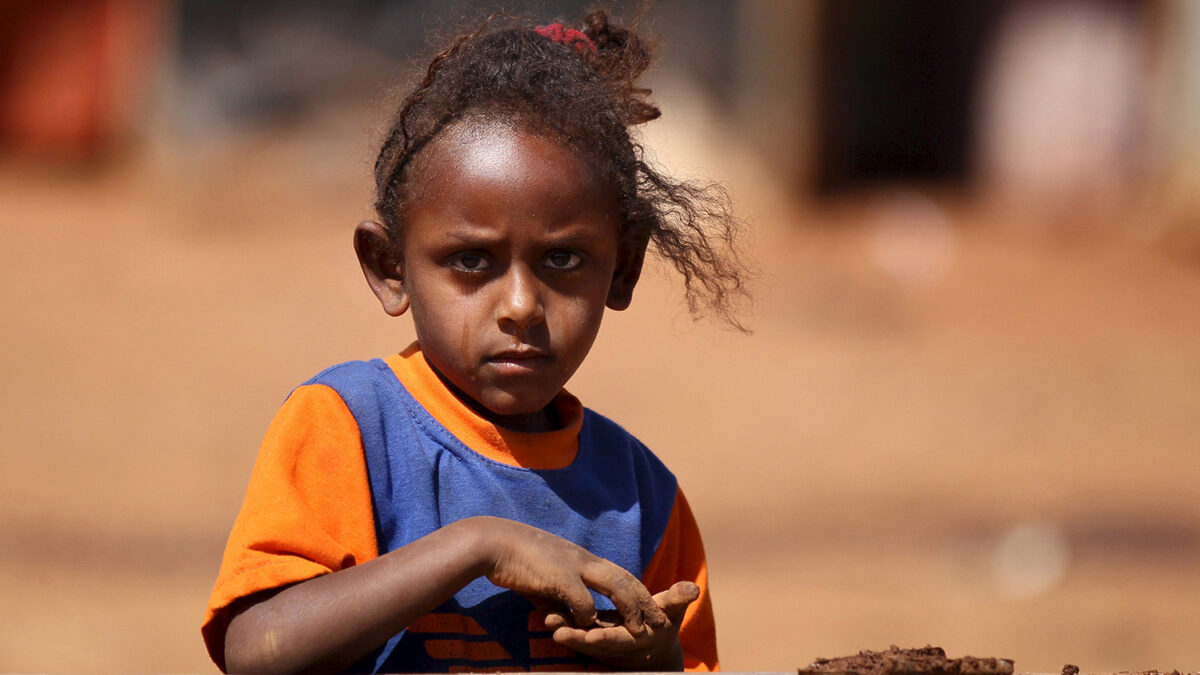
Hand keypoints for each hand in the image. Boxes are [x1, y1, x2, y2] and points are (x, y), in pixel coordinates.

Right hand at [476, 517, 666, 635]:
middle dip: (645, 600)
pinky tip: (589, 630)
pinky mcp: (560, 578)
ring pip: (615, 587)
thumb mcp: (541, 579)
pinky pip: (584, 602)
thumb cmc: (513, 559)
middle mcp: (584, 559)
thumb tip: (559, 617)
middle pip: (625, 578)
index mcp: (581, 558)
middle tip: (659, 620)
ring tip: (639, 630)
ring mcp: (574, 567)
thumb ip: (555, 597)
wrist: (493, 542)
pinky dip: (590, 619)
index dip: (636, 590)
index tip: (649, 607)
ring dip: (629, 610)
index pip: (618, 572)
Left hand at [543, 581, 698, 670]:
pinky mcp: (590, 637)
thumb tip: (692, 589)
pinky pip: (575, 632)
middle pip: (592, 643)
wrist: (654, 645)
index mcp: (635, 637)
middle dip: (575, 638)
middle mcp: (615, 645)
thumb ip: (678, 600)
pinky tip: (545, 611)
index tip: (591, 635)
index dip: (606, 637)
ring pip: (580, 639)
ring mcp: (601, 643)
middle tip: (556, 630)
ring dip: (564, 630)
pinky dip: (563, 624)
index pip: (618, 639)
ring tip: (547, 619)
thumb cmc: (665, 623)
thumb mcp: (673, 612)